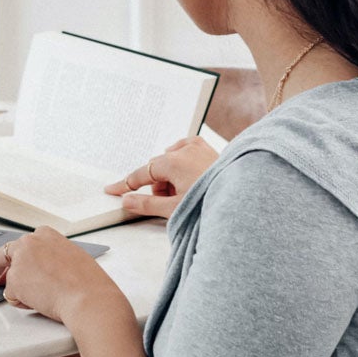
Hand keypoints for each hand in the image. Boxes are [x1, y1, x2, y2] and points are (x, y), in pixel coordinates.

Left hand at [0, 226, 128, 323]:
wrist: (88, 297)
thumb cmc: (87, 282)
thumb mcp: (71, 259)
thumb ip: (50, 259)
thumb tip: (39, 270)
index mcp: (45, 234)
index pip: (21, 245)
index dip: (13, 258)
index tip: (5, 265)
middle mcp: (29, 242)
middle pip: (2, 255)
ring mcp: (19, 260)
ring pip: (11, 280)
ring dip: (22, 292)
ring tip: (44, 299)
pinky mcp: (14, 280)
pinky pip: (12, 296)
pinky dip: (23, 303)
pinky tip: (42, 302)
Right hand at [103, 136, 218, 218]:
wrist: (245, 200)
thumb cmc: (212, 204)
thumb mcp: (174, 209)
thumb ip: (146, 204)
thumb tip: (127, 200)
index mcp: (173, 161)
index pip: (141, 173)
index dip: (126, 184)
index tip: (112, 189)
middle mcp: (185, 149)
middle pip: (158, 169)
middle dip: (159, 187)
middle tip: (170, 204)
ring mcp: (199, 147)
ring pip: (172, 161)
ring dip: (172, 178)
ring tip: (187, 196)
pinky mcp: (210, 150)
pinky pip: (187, 153)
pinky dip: (184, 166)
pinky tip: (192, 180)